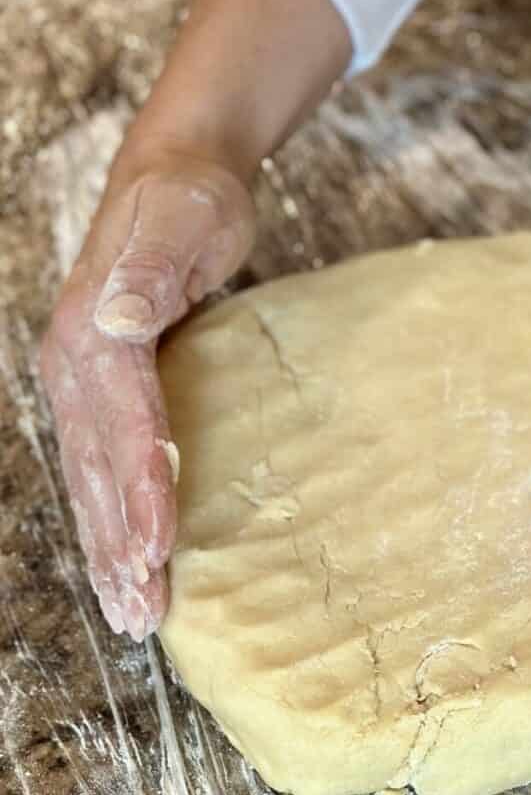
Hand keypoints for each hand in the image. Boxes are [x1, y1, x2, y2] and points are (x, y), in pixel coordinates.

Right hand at [40, 149, 253, 638]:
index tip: (160, 548)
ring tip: (131, 611)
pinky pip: (108, 465)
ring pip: (95, 480)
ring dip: (113, 548)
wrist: (177, 178)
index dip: (141, 487)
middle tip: (142, 616)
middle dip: (120, 545)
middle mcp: (77, 366)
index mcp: (92, 334)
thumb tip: (111, 315)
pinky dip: (118, 515)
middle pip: (99, 470)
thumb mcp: (181, 219)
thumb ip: (149, 269)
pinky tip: (131, 555)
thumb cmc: (188, 202)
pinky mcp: (110, 389)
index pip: (122, 425)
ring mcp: (87, 382)